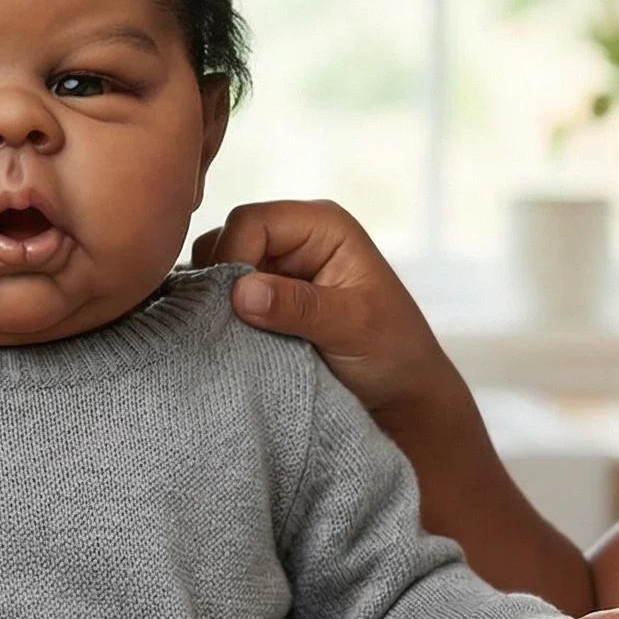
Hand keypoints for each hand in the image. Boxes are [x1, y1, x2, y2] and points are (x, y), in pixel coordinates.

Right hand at [191, 200, 455, 421]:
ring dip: (217, 303)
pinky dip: (220, 318)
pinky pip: (224, 299)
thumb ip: (300, 307)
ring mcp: (277, 269)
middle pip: (226, 240)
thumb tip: (242, 292)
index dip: (232, 257)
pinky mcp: (266, 301)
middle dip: (220, 281)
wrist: (400, 395)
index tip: (234, 307)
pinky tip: (228, 341)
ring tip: (229, 336)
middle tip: (226, 325)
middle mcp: (294, 239)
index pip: (251, 222)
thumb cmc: (393, 353)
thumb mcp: (353, 326)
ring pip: (219, 270)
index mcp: (321, 226)